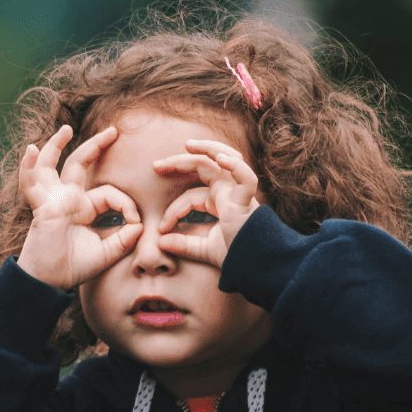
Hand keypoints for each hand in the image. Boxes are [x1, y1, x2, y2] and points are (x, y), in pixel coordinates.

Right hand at [16, 125, 142, 289]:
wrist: (49, 282)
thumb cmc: (73, 268)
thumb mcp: (106, 253)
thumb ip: (123, 240)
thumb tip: (139, 226)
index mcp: (83, 209)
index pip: (108, 193)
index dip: (126, 204)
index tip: (136, 222)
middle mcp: (67, 200)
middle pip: (80, 165)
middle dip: (96, 147)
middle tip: (113, 131)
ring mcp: (52, 200)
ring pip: (51, 166)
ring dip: (55, 146)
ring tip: (65, 129)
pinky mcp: (42, 207)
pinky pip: (32, 184)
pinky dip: (28, 167)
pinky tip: (31, 151)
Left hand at [152, 139, 261, 267]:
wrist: (256, 265)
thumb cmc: (236, 255)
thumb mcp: (204, 249)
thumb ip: (183, 244)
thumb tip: (160, 242)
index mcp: (219, 201)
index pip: (190, 196)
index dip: (173, 210)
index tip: (161, 229)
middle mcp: (229, 192)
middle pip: (204, 167)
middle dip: (180, 162)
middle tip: (156, 166)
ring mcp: (239, 193)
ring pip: (225, 160)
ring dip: (207, 149)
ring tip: (188, 145)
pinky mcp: (247, 200)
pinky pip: (245, 177)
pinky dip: (235, 166)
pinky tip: (220, 158)